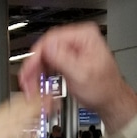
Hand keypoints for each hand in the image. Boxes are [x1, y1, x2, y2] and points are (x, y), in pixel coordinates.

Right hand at [0, 93, 48, 137]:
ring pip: (13, 123)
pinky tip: (30, 135)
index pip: (10, 107)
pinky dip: (19, 137)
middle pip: (14, 112)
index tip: (38, 94)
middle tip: (46, 98)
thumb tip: (17, 130)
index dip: (25, 100)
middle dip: (32, 105)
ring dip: (29, 117)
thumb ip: (1, 133)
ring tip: (43, 112)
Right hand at [19, 22, 136, 134]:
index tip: (28, 70)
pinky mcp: (68, 60)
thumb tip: (46, 48)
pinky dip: (43, 77)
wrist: (111, 101)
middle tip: (26, 82)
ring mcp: (72, 50)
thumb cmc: (104, 89)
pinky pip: (50, 66)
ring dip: (36, 74)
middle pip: (46, 49)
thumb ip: (62, 59)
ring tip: (31, 88)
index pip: (52, 39)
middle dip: (34, 68)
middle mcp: (78, 40)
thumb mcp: (81, 74)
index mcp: (84, 36)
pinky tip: (40, 87)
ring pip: (46, 58)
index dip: (37, 56)